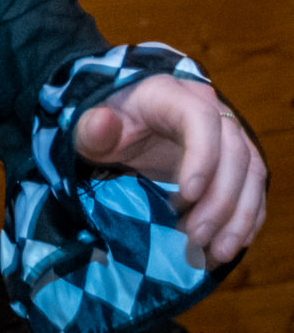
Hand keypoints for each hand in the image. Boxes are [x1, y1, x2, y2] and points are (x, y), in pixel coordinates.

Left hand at [74, 75, 265, 266]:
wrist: (123, 122)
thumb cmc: (107, 124)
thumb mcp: (90, 128)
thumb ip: (92, 128)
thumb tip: (103, 122)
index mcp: (170, 94)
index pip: (200, 117)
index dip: (203, 155)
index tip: (187, 194)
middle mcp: (206, 107)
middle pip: (233, 150)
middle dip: (219, 200)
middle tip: (194, 236)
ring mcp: (225, 132)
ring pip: (251, 171)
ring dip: (238, 216)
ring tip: (214, 252)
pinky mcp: (235, 158)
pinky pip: (254, 187)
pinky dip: (246, 218)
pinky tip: (227, 245)